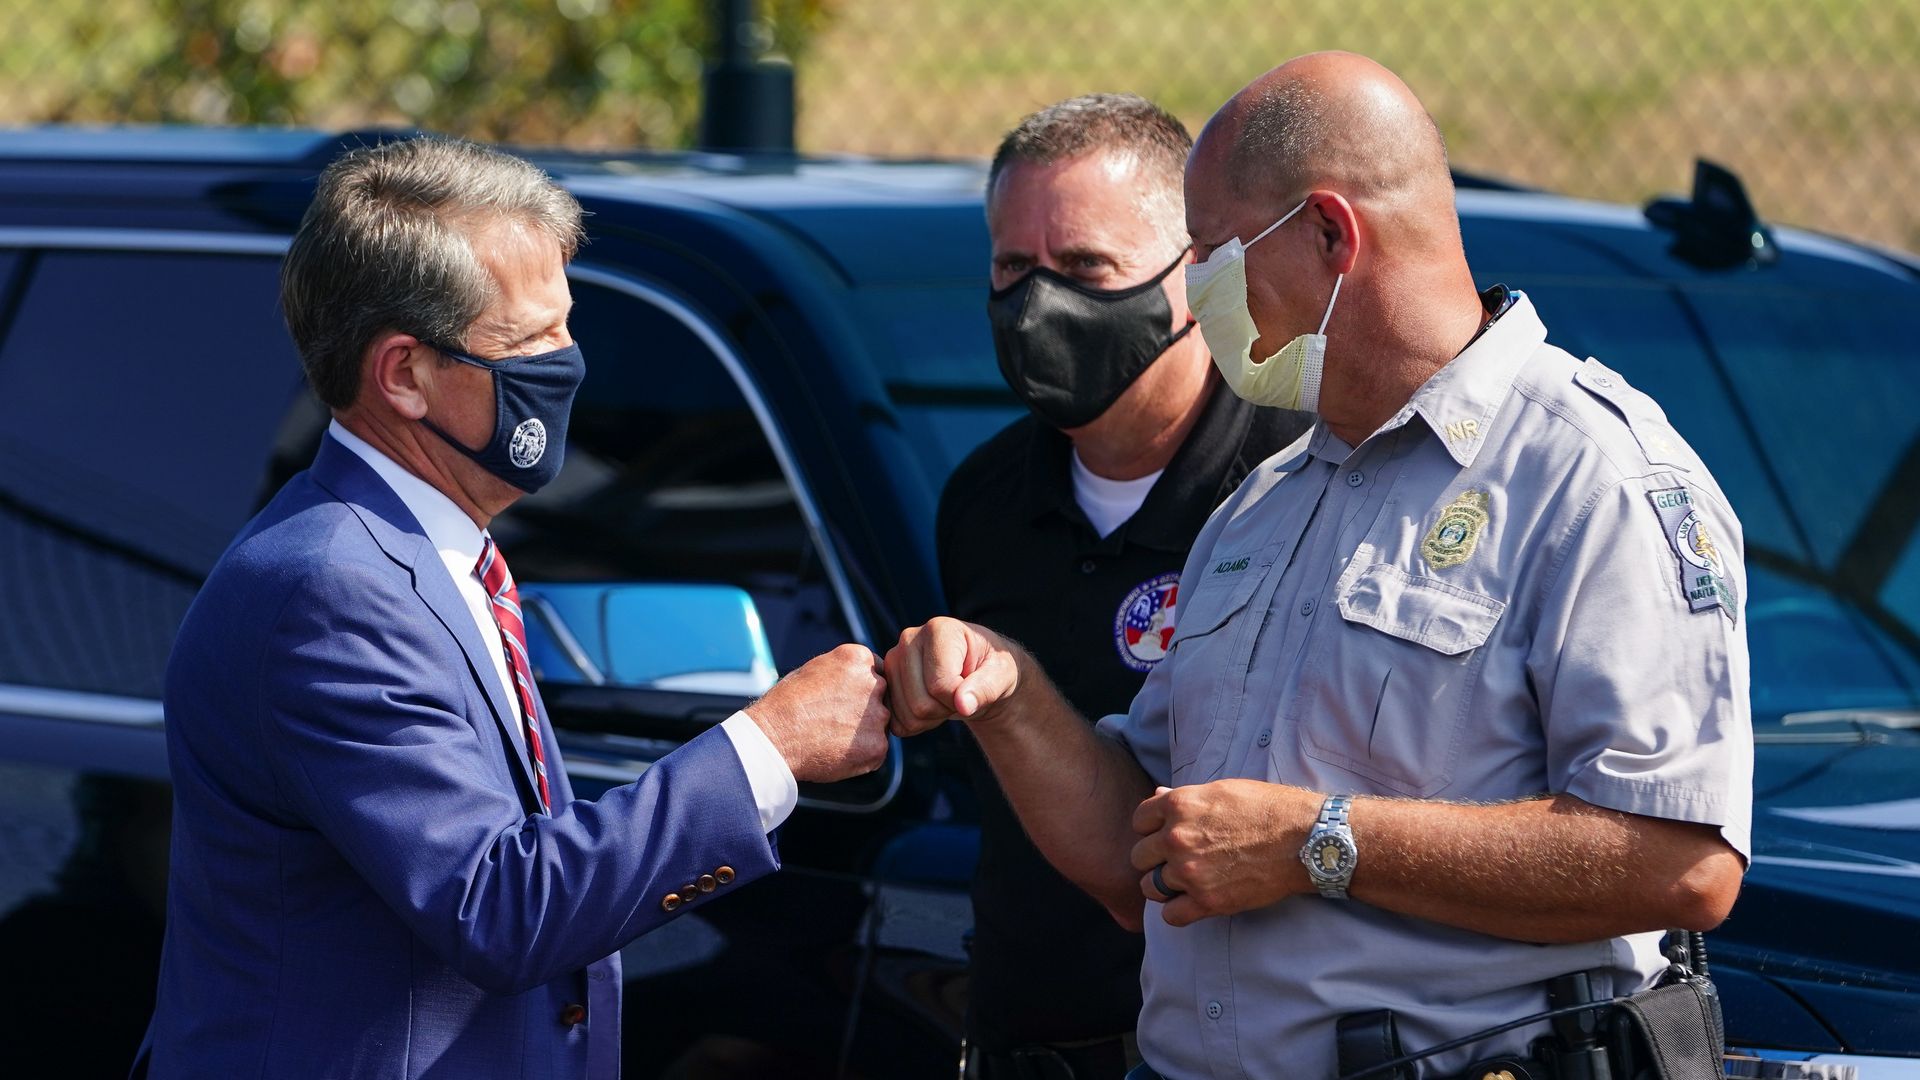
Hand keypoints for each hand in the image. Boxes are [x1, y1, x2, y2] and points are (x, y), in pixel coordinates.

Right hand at [745, 644, 890, 783]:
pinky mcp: (878, 745)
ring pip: (880, 724)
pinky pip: (877, 750)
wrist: (773, 737)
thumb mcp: (815, 670)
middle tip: (833, 721)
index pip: (875, 672)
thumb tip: (861, 679)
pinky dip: (861, 754)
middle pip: (882, 697)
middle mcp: (875, 683)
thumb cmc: (786, 704)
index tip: (839, 700)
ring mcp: (879, 715)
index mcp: (859, 658)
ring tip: (830, 736)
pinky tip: (836, 751)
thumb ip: (844, 672)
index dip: (857, 689)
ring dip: (864, 732)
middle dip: (864, 709)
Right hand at [882, 617, 1024, 736]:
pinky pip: (895, 721)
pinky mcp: (885, 681)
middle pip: (920, 702)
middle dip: (945, 709)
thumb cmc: (993, 668)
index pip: (940, 684)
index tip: (972, 689)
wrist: (979, 672)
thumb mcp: (1002, 675)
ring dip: (931, 718)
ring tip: (945, 698)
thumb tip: (963, 704)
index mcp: (939, 629)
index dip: (960, 700)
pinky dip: (916, 724)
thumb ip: (986, 688)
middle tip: (959, 695)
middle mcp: (909, 639)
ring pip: (906, 714)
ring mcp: (892, 660)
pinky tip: (930, 706)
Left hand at [1129, 780, 1319, 925]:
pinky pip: (1170, 916)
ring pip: (1150, 887)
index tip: (1166, 834)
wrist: (1304, 839)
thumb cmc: (1268, 809)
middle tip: (1176, 860)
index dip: (1152, 828)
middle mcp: (1176, 838)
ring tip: (1184, 882)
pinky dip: (1178, 912)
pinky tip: (1193, 902)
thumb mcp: (1222, 790)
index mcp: (1179, 805)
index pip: (1139, 821)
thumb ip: (1185, 797)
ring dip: (1164, 887)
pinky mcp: (1207, 900)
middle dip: (1155, 859)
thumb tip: (1158, 794)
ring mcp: (1190, 871)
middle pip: (1139, 856)